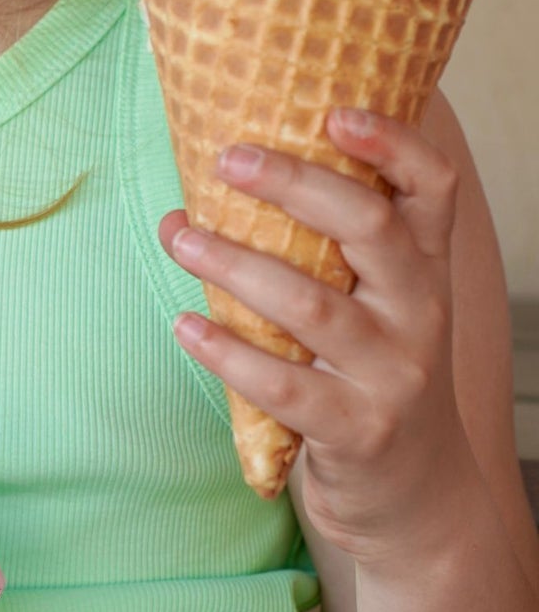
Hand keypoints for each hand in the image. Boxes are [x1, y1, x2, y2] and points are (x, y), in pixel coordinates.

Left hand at [158, 106, 472, 558]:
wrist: (418, 499)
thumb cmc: (372, 379)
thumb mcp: (379, 308)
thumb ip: (336, 251)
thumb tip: (232, 173)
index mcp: (426, 269)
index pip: (433, 188)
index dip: (393, 142)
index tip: (332, 112)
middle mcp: (420, 312)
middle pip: (370, 227)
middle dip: (294, 185)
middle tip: (225, 159)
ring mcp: (394, 374)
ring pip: (311, 303)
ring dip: (233, 264)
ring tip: (178, 236)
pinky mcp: (358, 431)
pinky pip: (285, 384)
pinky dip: (227, 352)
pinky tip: (185, 326)